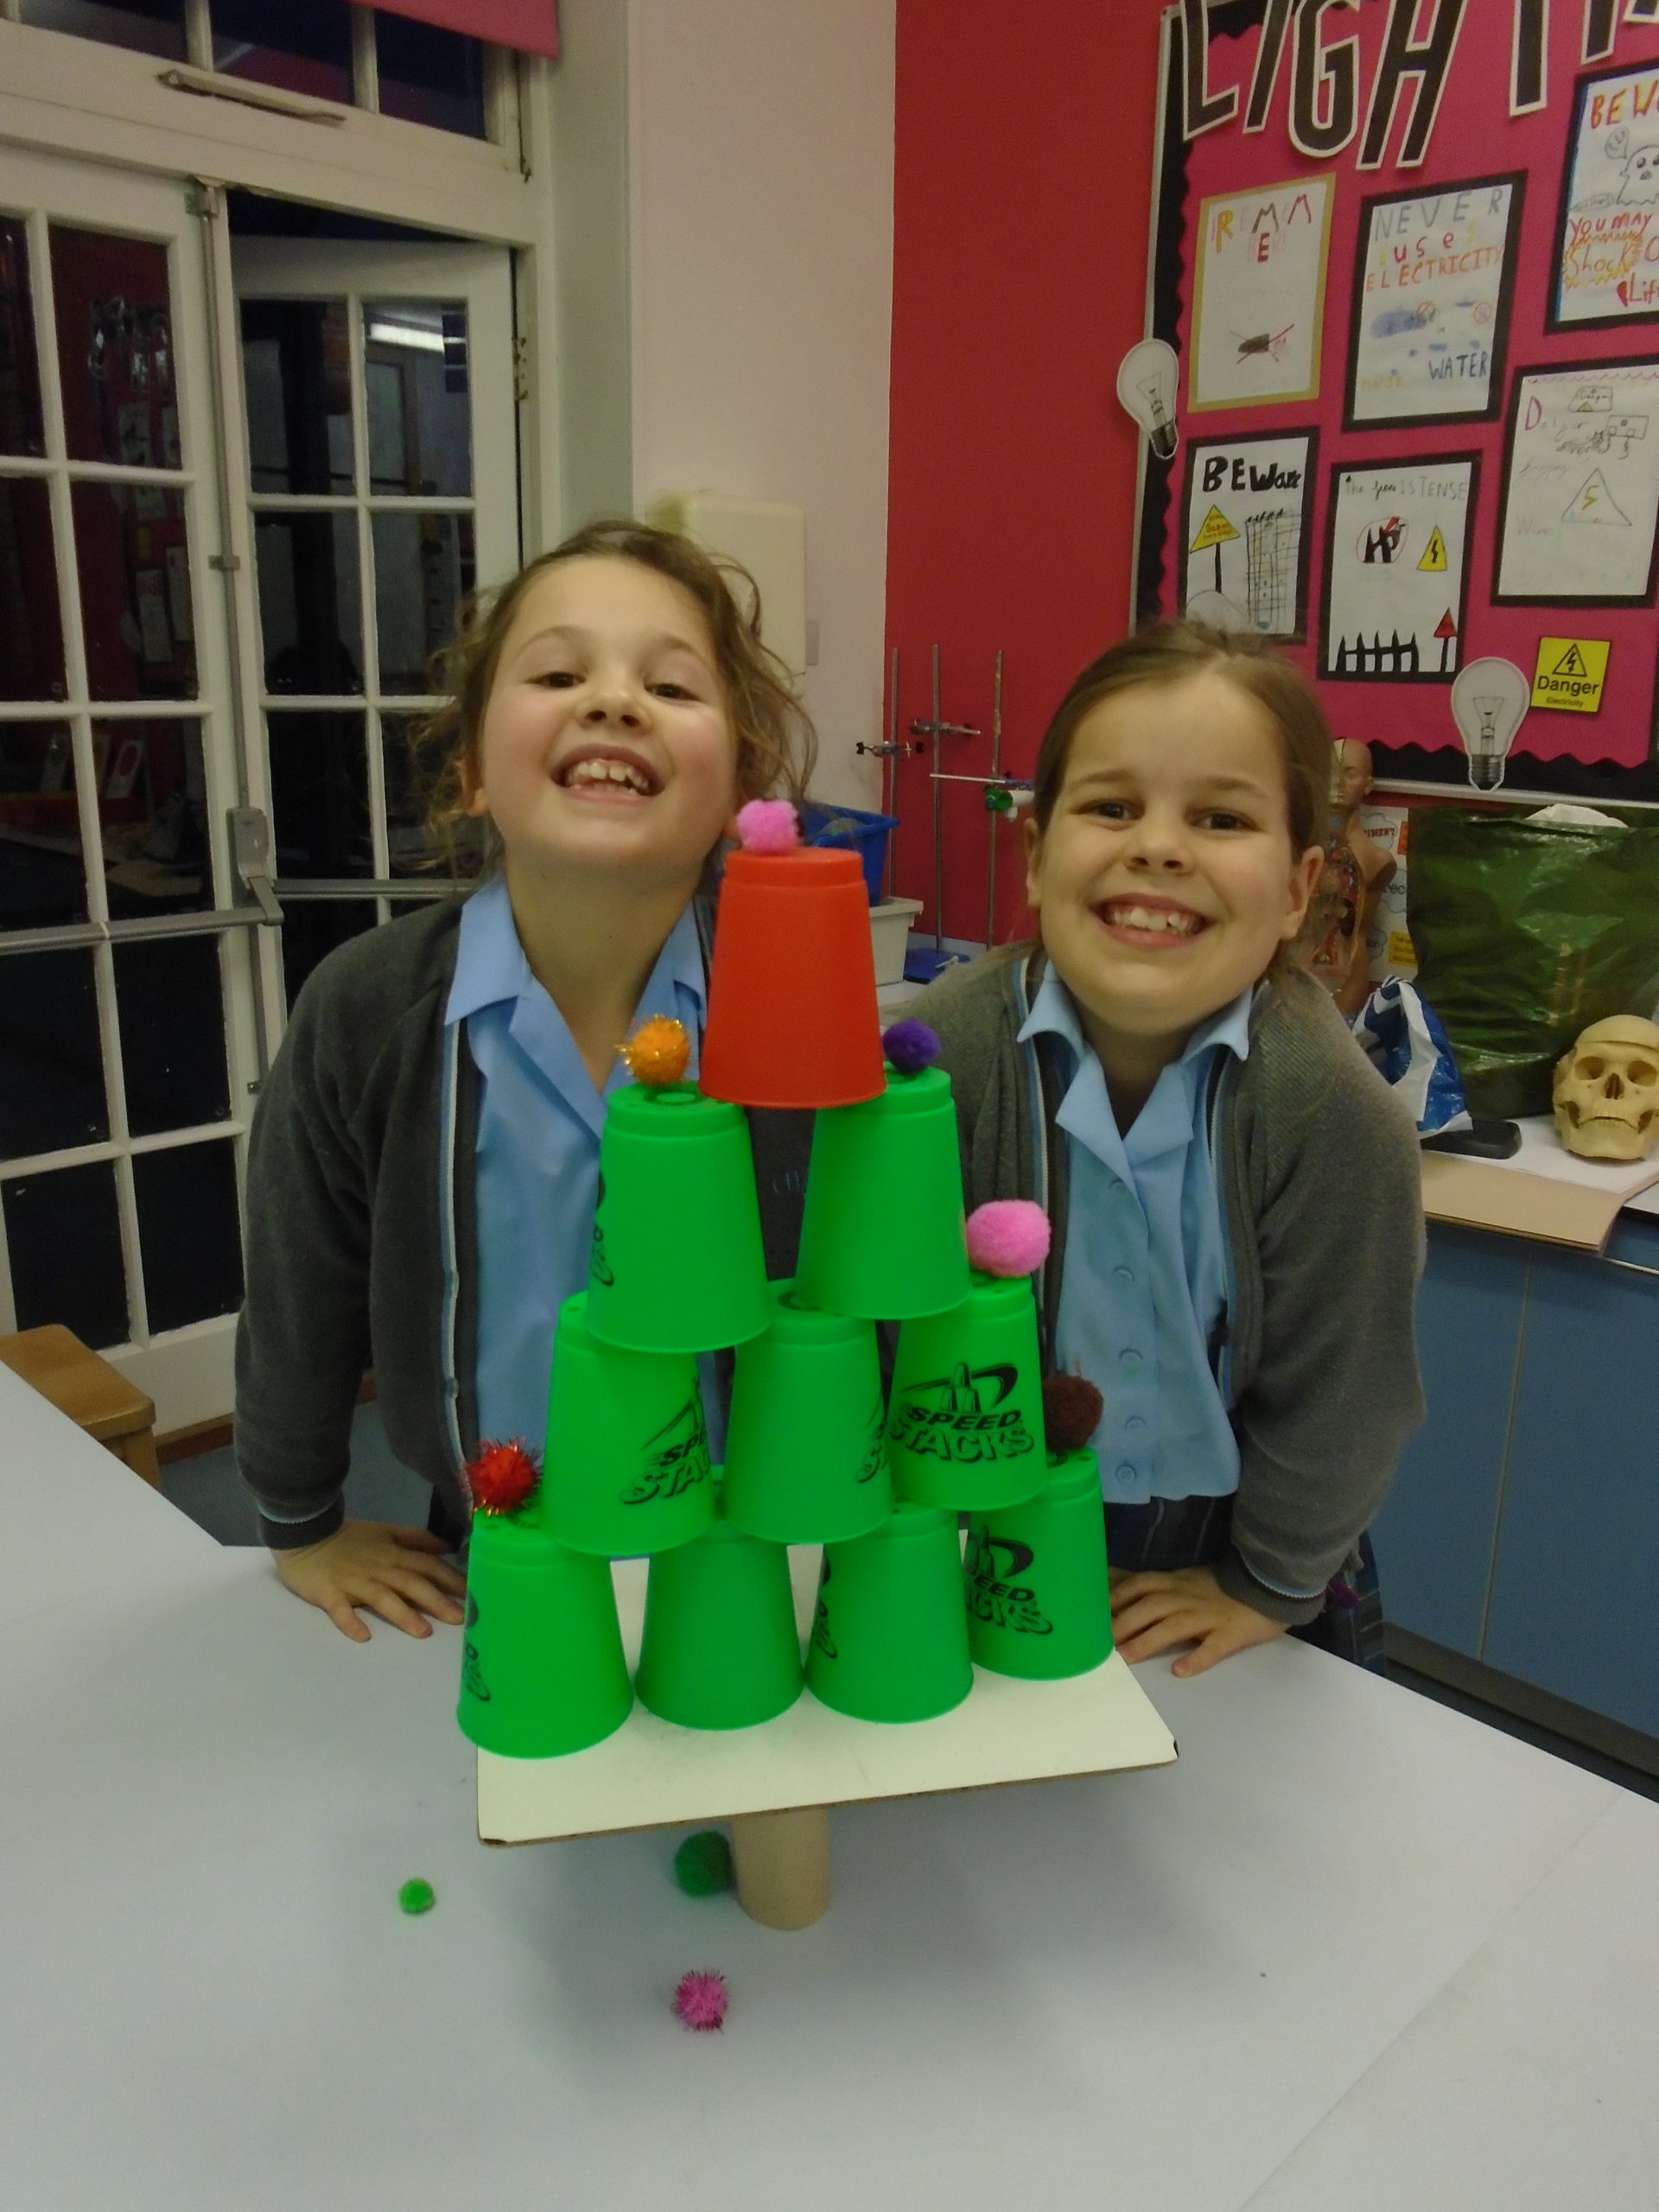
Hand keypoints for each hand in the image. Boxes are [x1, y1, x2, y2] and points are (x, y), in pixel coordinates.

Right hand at [273, 1518, 467, 1643]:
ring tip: (423, 1632)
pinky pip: (340, 1610)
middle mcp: (380, 1569)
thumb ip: (416, 1539)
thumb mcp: (387, 1532)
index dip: (451, 1579)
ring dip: (403, 1614)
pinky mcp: (329, 1594)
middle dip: (437, 1601)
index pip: (428, 1566)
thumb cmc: (348, 1538)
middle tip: (460, 1619)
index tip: (474, 1594)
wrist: (306, 1534)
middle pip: (413, 1584)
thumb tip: (446, 1546)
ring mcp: (354, 1583)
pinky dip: (351, 1622)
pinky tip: (363, 1636)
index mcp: (394, 1554)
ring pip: (383, 1598)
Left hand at [1109, 1563, 1288, 1677]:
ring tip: (1126, 1658)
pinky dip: (1197, 1658)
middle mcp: (1188, 1597)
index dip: (1114, 1598)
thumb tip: (1122, 1595)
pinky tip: (1181, 1671)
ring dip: (1148, 1641)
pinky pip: (1214, 1646)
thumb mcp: (1188, 1579)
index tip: (1090, 1613)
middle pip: (1150, 1606)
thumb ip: (1161, 1587)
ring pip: (1175, 1626)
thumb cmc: (1225, 1587)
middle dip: (1123, 1623)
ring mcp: (1210, 1615)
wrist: (1271, 1584)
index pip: (1139, 1585)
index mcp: (1177, 1583)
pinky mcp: (1232, 1633)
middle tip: (1099, 1644)